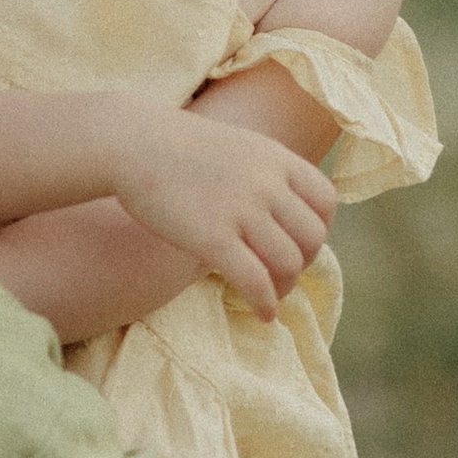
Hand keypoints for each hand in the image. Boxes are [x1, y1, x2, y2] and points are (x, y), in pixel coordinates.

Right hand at [102, 109, 334, 320]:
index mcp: (276, 158)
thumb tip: (280, 208)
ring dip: (285, 288)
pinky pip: (255, 281)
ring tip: (270, 296)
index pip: (326, 200)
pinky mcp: (213, 238)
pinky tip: (262, 314)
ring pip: (289, 263)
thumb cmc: (175, 148)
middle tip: (282, 273)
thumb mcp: (236, 146)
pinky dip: (265, 304)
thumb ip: (264, 173)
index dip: (319, 228)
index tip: (299, 242)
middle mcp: (267, 183)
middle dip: (304, 262)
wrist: (131, 143)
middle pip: (312, 237)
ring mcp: (242, 211)